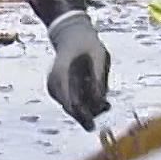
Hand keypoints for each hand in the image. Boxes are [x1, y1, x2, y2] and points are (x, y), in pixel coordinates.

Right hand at [47, 11, 110, 129]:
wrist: (72, 34)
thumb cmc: (87, 44)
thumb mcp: (98, 57)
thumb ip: (99, 79)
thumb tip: (101, 100)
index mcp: (60, 74)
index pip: (69, 103)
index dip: (82, 116)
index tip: (93, 124)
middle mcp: (54, 83)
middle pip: (70, 108)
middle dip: (88, 113)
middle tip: (106, 108)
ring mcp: (54, 87)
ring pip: (71, 107)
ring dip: (88, 109)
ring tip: (106, 104)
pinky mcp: (58, 89)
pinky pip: (71, 101)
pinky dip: (84, 103)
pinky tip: (99, 99)